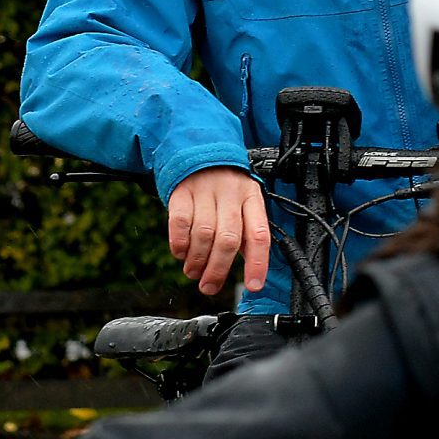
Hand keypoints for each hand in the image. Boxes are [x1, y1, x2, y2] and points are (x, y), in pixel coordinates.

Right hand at [168, 166, 270, 296]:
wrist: (199, 152)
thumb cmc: (225, 189)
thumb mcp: (243, 204)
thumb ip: (246, 234)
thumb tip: (249, 273)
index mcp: (252, 198)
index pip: (259, 235)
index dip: (257, 264)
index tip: (253, 286)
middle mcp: (231, 193)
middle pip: (228, 239)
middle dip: (218, 269)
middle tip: (209, 286)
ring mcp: (205, 191)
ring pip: (204, 234)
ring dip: (197, 261)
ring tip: (193, 272)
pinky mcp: (181, 192)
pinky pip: (180, 223)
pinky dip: (179, 244)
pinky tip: (181, 253)